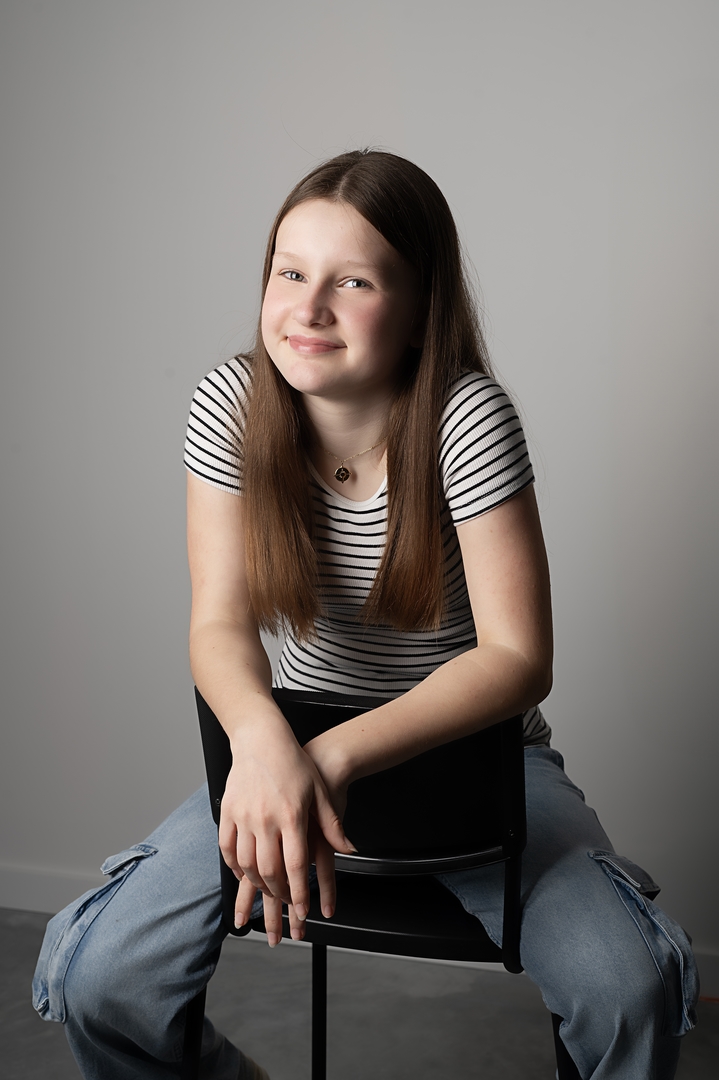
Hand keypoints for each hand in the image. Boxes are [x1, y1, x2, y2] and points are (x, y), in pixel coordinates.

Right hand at [218, 718, 354, 945]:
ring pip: (247, 864)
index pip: (296, 865)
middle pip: (270, 870)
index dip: (300, 892)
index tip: (303, 908)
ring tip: (267, 890)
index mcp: (292, 816)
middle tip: (286, 902)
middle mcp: (266, 819)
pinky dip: (234, 866)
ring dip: (257, 883)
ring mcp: (244, 816)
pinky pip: (227, 848)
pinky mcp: (228, 812)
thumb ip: (332, 824)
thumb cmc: (293, 762)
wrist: (262, 739)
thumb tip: (348, 849)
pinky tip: (243, 872)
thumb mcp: (320, 791)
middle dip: (279, 893)